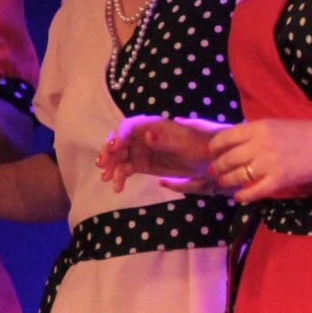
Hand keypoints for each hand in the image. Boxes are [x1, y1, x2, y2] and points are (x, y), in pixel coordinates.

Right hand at [96, 115, 227, 191]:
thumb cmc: (199, 145)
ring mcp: (141, 150)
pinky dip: (119, 177)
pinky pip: (126, 169)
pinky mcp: (142, 164)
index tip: (112, 148)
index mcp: (153, 125)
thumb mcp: (184, 143)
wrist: (209, 159)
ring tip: (106, 178)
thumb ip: (164, 140)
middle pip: (119, 141)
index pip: (130, 126)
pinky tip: (117, 187)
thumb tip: (147, 135)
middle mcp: (143, 136)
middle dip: (108, 151)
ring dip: (110, 166)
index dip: (119, 135)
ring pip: (120, 156)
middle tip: (102, 164)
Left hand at [207, 119, 311, 202]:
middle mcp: (260, 144)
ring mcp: (268, 163)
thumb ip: (257, 132)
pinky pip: (253, 191)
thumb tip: (237, 141)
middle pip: (229, 158)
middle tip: (212, 171)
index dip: (215, 146)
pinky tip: (239, 196)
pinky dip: (243, 195)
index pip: (227, 137)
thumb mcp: (278, 124)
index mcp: (260, 127)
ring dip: (226, 181)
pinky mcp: (277, 180)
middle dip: (217, 167)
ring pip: (237, 176)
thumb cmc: (307, 133)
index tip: (210, 152)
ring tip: (222, 183)